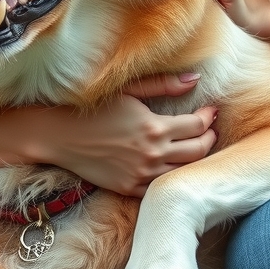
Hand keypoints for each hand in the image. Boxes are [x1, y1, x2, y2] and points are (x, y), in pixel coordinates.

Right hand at [39, 73, 216, 196]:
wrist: (59, 135)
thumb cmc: (93, 108)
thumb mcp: (129, 90)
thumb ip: (164, 85)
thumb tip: (195, 79)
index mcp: (154, 127)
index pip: (198, 126)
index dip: (208, 117)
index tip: (210, 111)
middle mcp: (152, 154)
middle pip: (198, 150)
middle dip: (209, 138)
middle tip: (210, 129)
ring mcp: (141, 175)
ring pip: (184, 172)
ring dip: (196, 159)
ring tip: (197, 146)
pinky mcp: (129, 189)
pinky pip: (161, 188)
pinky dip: (173, 177)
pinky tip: (174, 166)